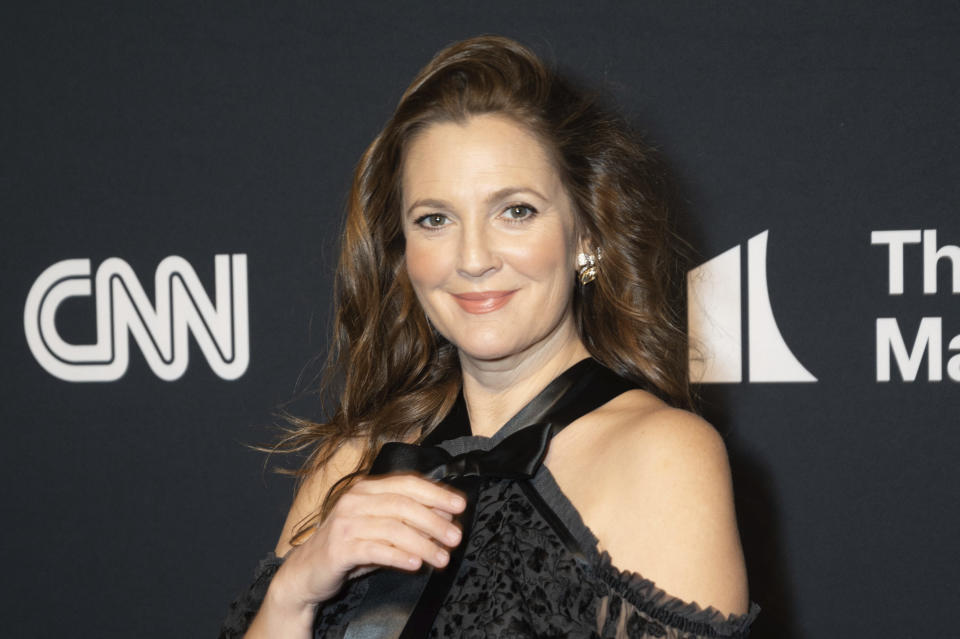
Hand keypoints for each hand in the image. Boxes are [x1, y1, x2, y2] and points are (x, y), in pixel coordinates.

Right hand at [268, 473, 466, 612]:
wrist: (306, 571)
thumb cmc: (349, 546)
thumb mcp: (380, 528)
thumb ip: (408, 520)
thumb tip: (446, 517)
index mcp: (367, 489)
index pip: (407, 483)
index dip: (436, 493)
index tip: (460, 506)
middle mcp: (355, 500)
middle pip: (403, 504)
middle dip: (435, 521)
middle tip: (456, 538)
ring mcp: (345, 523)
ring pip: (393, 528)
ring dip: (423, 543)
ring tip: (442, 558)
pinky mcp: (339, 548)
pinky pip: (375, 549)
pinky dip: (399, 556)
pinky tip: (415, 564)